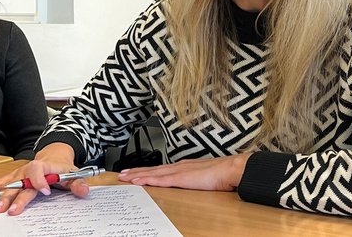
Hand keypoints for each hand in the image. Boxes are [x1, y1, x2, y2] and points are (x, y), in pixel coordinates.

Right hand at [0, 143, 88, 214]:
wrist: (54, 155)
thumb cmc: (63, 168)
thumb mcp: (75, 174)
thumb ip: (78, 183)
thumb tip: (83, 191)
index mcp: (45, 166)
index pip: (39, 170)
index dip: (40, 180)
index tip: (44, 191)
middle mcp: (30, 169)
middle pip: (22, 182)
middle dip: (16, 196)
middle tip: (11, 210)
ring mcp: (21, 173)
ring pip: (11, 183)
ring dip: (3, 195)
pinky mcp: (15, 177)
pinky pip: (3, 181)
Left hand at [117, 153, 251, 190]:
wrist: (230, 169)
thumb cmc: (222, 174)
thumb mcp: (204, 177)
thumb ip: (195, 180)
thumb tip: (192, 184)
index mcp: (184, 167)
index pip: (160, 169)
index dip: (146, 171)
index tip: (135, 172)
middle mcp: (178, 167)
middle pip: (152, 170)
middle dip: (136, 172)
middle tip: (121, 174)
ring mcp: (178, 172)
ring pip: (152, 173)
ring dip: (137, 175)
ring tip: (124, 177)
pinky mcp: (180, 178)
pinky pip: (160, 180)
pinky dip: (147, 180)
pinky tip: (138, 181)